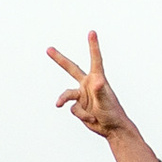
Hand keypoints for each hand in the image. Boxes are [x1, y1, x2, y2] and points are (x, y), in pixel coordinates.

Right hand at [47, 32, 161, 161]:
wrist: (111, 129)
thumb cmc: (113, 113)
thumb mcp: (105, 102)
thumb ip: (100, 90)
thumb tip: (96, 80)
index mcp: (97, 79)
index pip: (95, 59)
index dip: (93, 45)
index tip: (92, 32)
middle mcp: (88, 84)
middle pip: (71, 69)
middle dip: (59, 59)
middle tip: (48, 49)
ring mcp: (82, 95)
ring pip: (66, 94)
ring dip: (63, 100)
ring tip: (58, 104)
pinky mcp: (79, 106)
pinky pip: (73, 108)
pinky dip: (80, 114)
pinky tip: (90, 119)